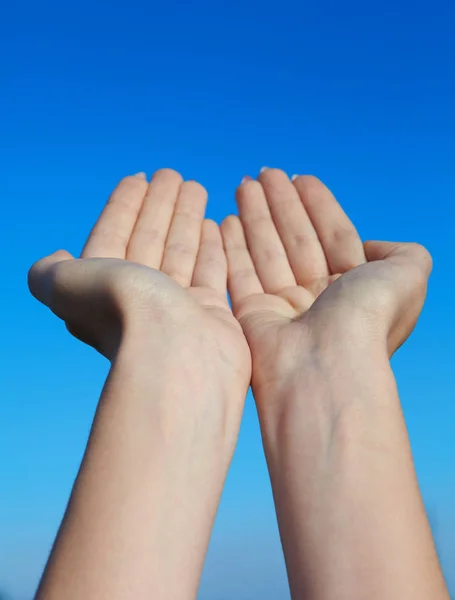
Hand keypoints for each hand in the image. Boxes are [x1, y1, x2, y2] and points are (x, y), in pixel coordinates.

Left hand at [29, 169, 250, 403]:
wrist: (180, 359)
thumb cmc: (126, 315)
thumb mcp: (68, 284)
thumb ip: (49, 271)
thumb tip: (54, 257)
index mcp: (103, 288)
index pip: (113, 235)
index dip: (123, 206)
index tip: (139, 176)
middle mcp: (138, 298)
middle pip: (148, 239)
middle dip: (158, 205)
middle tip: (172, 174)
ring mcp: (176, 306)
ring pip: (180, 251)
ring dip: (185, 217)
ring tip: (196, 186)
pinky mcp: (209, 313)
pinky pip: (209, 271)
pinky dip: (209, 247)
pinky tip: (214, 224)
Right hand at [221, 169, 431, 404]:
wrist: (326, 366)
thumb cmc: (369, 318)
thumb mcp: (410, 274)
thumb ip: (404, 252)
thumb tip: (371, 246)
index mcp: (356, 288)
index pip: (334, 236)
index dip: (318, 205)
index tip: (300, 178)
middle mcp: (320, 298)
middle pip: (297, 239)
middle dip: (282, 204)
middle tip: (263, 172)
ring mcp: (285, 308)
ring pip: (268, 251)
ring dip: (256, 215)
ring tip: (243, 183)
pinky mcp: (253, 317)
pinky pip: (241, 274)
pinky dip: (234, 247)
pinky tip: (227, 220)